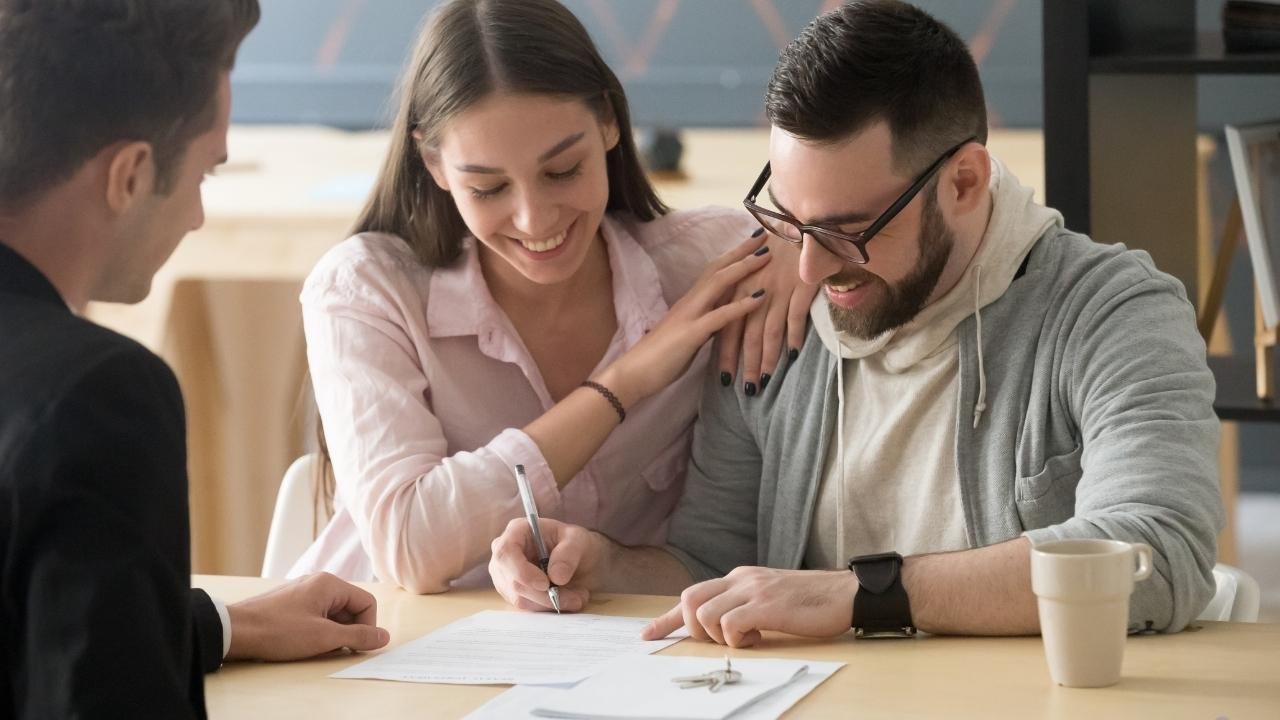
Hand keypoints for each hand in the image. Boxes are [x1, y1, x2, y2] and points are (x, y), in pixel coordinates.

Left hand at [225, 572, 390, 660]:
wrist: (236, 630)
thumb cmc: (278, 631)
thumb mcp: (324, 638)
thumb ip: (358, 636)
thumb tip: (384, 637)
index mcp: (330, 584)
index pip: (366, 603)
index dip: (367, 627)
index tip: (356, 646)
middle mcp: (319, 583)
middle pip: (350, 608)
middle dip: (347, 631)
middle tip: (333, 649)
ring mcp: (304, 592)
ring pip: (333, 614)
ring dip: (331, 633)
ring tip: (315, 647)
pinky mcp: (292, 603)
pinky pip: (317, 615)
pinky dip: (317, 630)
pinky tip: (303, 643)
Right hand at [489, 517, 608, 611]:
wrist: (577, 558)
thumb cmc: (573, 542)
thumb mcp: (578, 540)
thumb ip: (568, 554)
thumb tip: (556, 577)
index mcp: (516, 531)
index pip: (505, 553)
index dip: (522, 572)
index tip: (545, 584)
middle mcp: (505, 554)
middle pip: (513, 581)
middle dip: (544, 595)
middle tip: (575, 598)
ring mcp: (505, 575)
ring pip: (520, 598)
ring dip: (550, 603)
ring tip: (577, 598)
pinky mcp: (512, 593)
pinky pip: (526, 607)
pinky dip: (548, 608)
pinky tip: (567, 600)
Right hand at [598, 232, 770, 405]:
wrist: (633, 373)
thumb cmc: (659, 358)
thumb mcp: (688, 335)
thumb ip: (705, 324)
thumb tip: (722, 320)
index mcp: (690, 302)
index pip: (713, 270)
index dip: (733, 255)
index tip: (753, 242)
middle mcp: (690, 302)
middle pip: (718, 268)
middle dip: (742, 250)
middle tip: (765, 234)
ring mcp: (690, 315)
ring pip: (719, 283)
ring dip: (744, 268)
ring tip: (767, 256)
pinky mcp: (691, 334)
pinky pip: (720, 316)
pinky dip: (742, 305)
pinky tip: (762, 297)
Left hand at [640, 567, 855, 646]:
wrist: (846, 593)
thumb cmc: (811, 601)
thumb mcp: (769, 596)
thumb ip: (744, 604)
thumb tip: (722, 626)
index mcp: (739, 577)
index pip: (692, 594)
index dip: (666, 618)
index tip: (648, 635)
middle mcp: (740, 579)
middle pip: (688, 599)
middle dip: (691, 628)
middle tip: (717, 640)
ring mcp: (753, 590)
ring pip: (704, 614)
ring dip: (717, 636)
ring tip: (746, 639)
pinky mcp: (767, 606)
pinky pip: (730, 624)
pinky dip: (736, 639)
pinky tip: (758, 638)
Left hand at [715, 230, 816, 394]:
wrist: (801, 224)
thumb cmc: (778, 250)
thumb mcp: (754, 272)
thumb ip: (745, 296)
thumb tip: (739, 323)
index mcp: (740, 288)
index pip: (728, 326)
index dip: (726, 353)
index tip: (724, 378)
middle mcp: (755, 291)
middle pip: (747, 334)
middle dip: (745, 364)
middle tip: (745, 390)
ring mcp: (778, 289)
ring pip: (769, 331)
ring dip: (767, 358)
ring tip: (765, 380)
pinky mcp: (799, 287)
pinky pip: (795, 316)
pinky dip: (794, 336)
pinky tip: (793, 355)